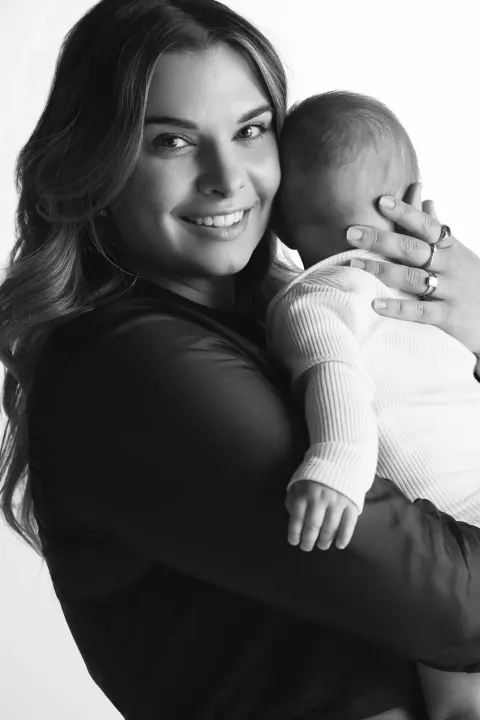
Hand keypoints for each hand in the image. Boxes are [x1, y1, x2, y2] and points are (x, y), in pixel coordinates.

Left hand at [285, 480, 358, 551]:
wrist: (340, 461)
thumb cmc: (315, 476)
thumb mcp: (299, 483)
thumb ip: (293, 498)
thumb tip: (292, 517)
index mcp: (305, 494)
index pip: (296, 519)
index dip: (294, 533)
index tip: (294, 542)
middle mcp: (320, 499)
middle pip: (312, 526)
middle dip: (308, 540)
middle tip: (306, 547)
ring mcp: (337, 502)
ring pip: (330, 528)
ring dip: (324, 540)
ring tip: (322, 545)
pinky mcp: (351, 504)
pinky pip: (348, 525)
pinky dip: (344, 537)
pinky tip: (339, 545)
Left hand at [345, 181, 479, 357]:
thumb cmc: (469, 280)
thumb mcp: (457, 253)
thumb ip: (436, 228)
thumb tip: (426, 198)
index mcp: (450, 248)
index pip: (426, 225)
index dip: (406, 212)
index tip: (381, 201)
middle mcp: (449, 266)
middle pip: (413, 249)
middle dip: (381, 239)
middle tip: (351, 233)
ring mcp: (450, 291)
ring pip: (413, 278)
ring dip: (382, 269)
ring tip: (356, 263)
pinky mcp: (449, 317)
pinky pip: (421, 311)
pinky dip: (398, 308)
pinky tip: (375, 304)